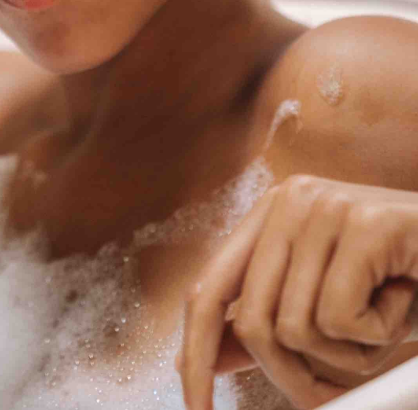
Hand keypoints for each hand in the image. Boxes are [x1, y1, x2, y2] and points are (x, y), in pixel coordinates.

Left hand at [175, 173, 417, 409]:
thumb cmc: (404, 283)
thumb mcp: (328, 308)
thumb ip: (270, 323)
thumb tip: (207, 358)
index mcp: (269, 216)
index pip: (208, 289)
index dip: (196, 354)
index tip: (195, 409)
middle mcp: (287, 201)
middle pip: (251, 321)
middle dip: (292, 376)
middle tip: (337, 386)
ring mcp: (323, 206)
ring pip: (296, 328)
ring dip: (347, 357)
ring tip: (382, 325)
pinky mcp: (362, 223)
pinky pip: (339, 320)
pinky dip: (376, 339)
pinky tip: (400, 305)